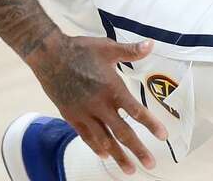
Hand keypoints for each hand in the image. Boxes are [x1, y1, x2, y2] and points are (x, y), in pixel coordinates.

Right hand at [27, 35, 168, 174]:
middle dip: (138, 150)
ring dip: (119, 156)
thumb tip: (151, 44)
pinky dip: (96, 147)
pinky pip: (86, 136)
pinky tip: (105, 156)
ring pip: (105, 140)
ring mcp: (85, 113)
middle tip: (151, 164)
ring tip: (130, 170)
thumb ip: (131, 51)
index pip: (136, 111)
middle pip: (122, 132)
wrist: (49, 55)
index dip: (151, 124)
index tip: (163, 136)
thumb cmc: (80, 49)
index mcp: (112, 88)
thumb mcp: (107, 47)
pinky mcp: (71, 116)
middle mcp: (100, 105)